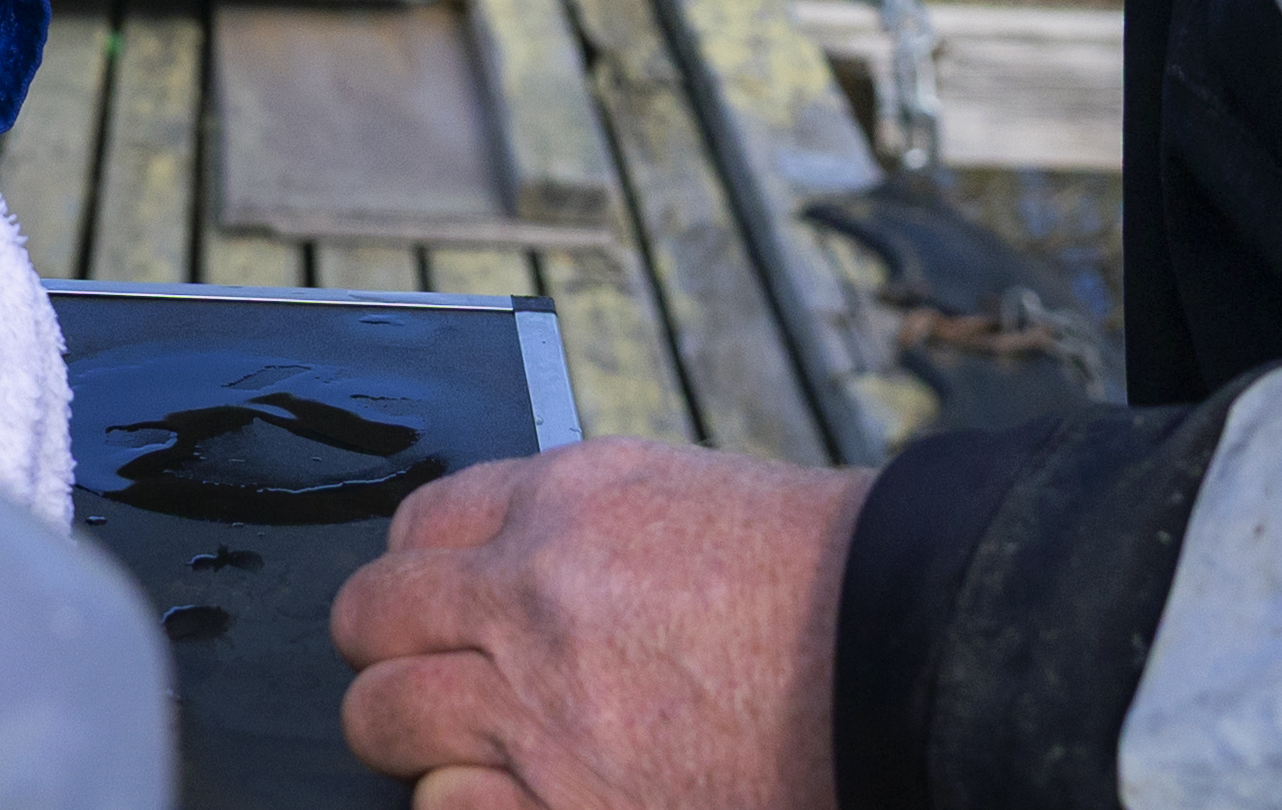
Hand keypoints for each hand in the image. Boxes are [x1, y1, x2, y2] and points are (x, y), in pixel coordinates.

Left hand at [332, 442, 865, 809]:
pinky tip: (512, 796)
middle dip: (389, 647)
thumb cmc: (825, 587)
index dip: (422, 572)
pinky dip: (462, 806)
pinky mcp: (567, 807)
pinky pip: (443, 809)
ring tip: (461, 750)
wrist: (909, 663)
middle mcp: (533, 596)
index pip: (418, 527)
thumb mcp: (689, 502)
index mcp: (566, 503)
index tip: (439, 604)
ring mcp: (541, 709)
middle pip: (373, 616)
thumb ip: (583, 530)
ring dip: (413, 736)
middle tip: (425, 675)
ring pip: (383, 718)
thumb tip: (513, 560)